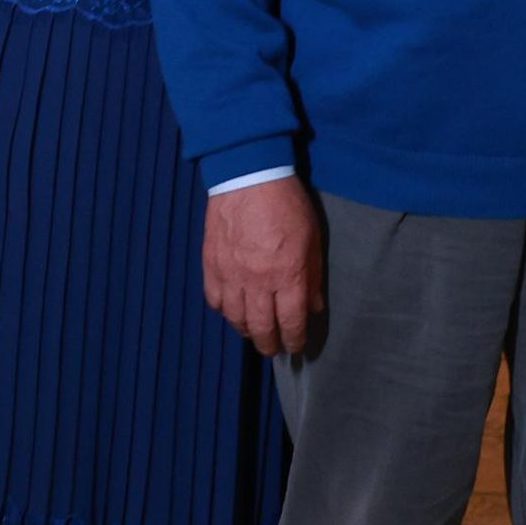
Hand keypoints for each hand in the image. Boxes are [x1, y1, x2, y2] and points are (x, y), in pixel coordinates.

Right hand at [202, 176, 321, 356]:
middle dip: (269, 344)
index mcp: (288, 274)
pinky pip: (214, 298)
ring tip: (253, 333)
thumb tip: (314, 307)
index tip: (295, 346)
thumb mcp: (312, 239)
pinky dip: (223, 309)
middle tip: (273, 348)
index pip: (291, 322)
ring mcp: (231, 274)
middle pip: (261, 327)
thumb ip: (313, 276)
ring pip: (235, 318)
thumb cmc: (286, 204)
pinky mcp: (211, 263)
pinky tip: (231, 309)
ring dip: (246, 331)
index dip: (294, 340)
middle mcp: (258, 281)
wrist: (248, 176)